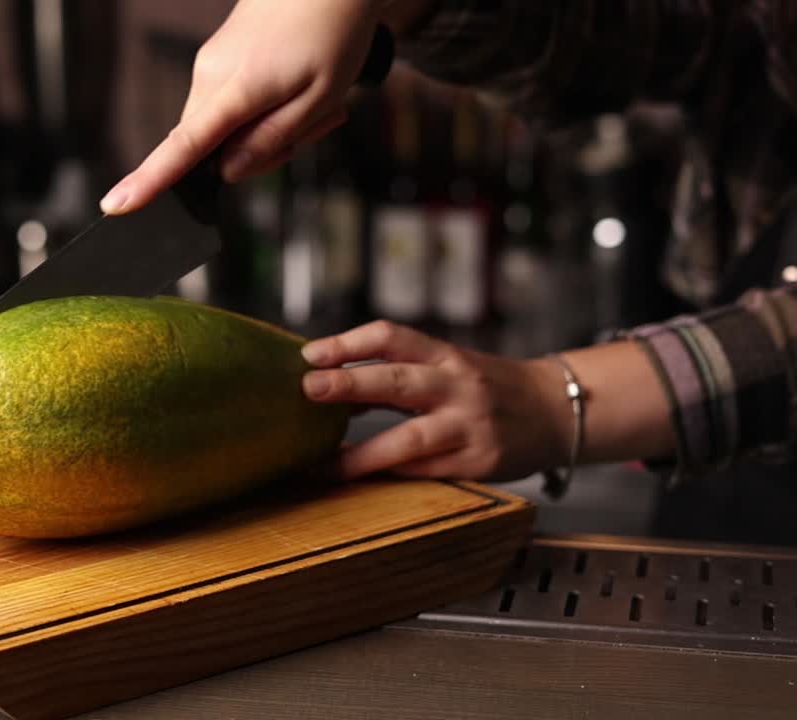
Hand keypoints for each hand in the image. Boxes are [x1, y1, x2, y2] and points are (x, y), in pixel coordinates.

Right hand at [101, 0, 406, 214]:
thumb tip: (227, 172)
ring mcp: (210, 64)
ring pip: (225, 128)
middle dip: (259, 153)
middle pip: (213, 149)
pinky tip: (297, 86)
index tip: (116, 205)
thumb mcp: (318, 99)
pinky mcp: (218, 58)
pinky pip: (230, 104)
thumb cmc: (332, 32)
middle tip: (309, 127)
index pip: (183, 146)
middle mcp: (210, 75)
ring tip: (312, 102)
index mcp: (235, 88)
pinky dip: (262, 108)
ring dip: (266, 129)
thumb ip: (269, 140)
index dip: (149, 180)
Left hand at [300, 321, 574, 481]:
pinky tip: (360, 480)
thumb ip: (395, 373)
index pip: (391, 337)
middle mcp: (457, 385)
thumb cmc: (487, 388)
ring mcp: (469, 426)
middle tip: (309, 388)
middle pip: (398, 380)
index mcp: (445, 355)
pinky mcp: (478, 464)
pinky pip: (425, 471)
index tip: (309, 355)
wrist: (557, 411)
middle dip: (350, 383)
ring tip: (324, 464)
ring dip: (363, 453)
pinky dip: (389, 475)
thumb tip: (327, 386)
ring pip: (411, 438)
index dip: (348, 343)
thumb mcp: (447, 366)